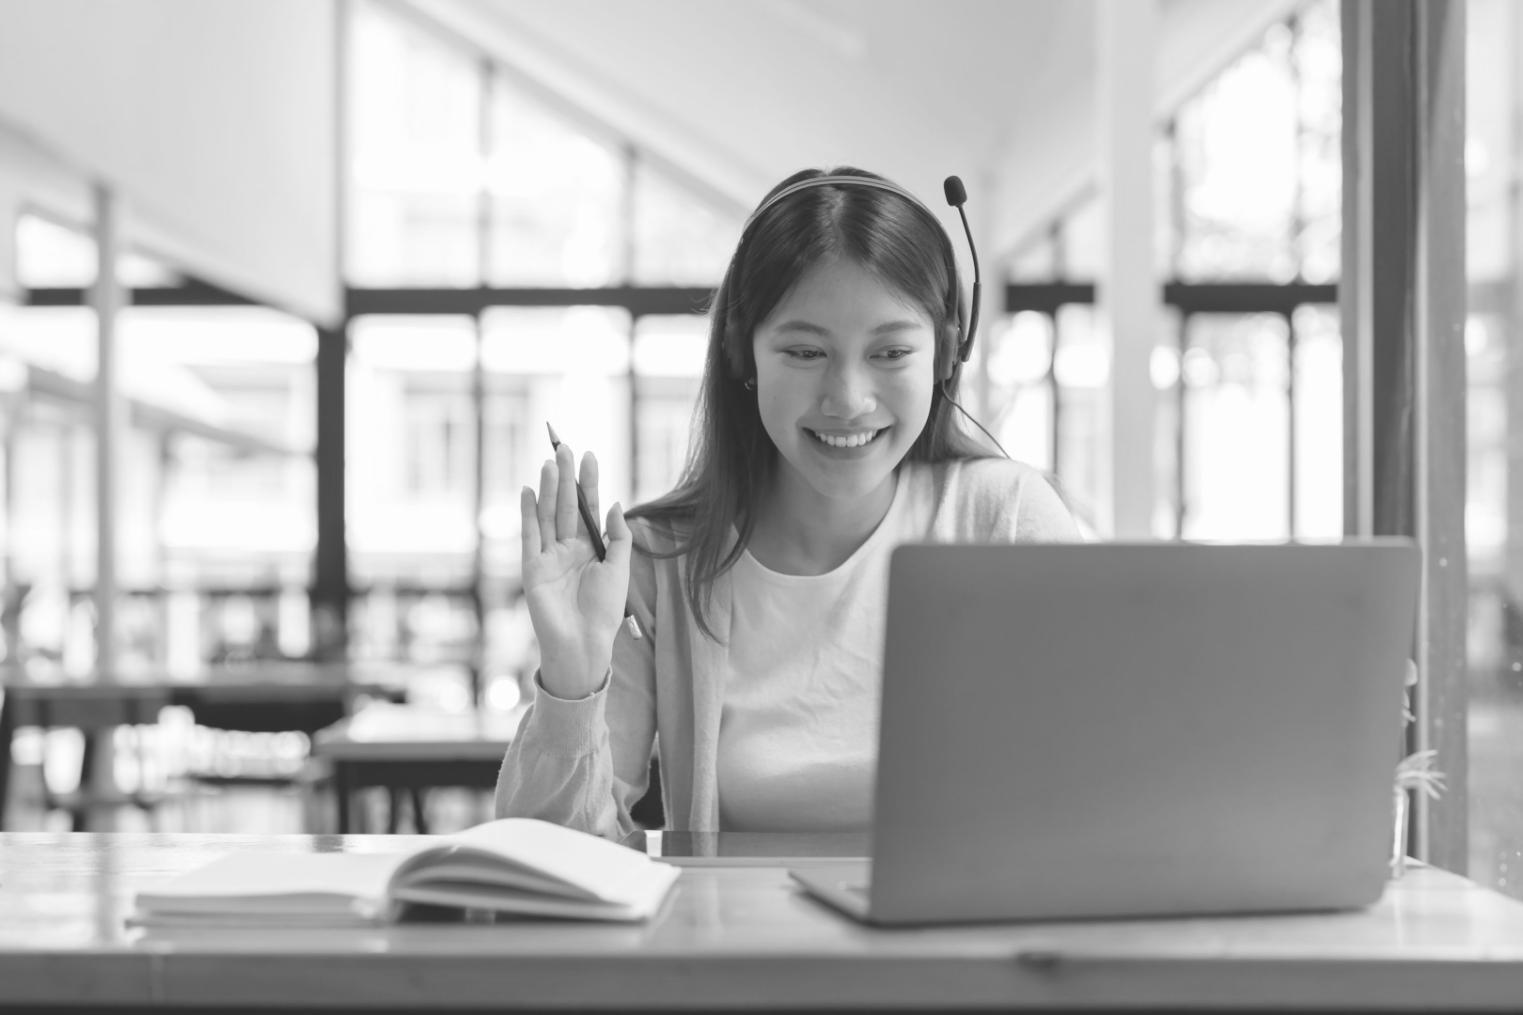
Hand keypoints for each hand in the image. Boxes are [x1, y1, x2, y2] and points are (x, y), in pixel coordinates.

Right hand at [520, 443, 631, 699]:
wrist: (583, 643)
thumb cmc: (604, 610)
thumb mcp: (619, 568)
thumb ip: (618, 536)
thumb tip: (614, 503)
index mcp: (590, 548)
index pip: (588, 507)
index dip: (589, 482)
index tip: (590, 455)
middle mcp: (567, 548)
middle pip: (566, 506)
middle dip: (566, 477)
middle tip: (566, 447)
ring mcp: (548, 557)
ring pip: (547, 515)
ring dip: (548, 489)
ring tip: (550, 462)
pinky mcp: (532, 568)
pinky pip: (529, 536)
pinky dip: (527, 514)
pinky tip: (527, 491)